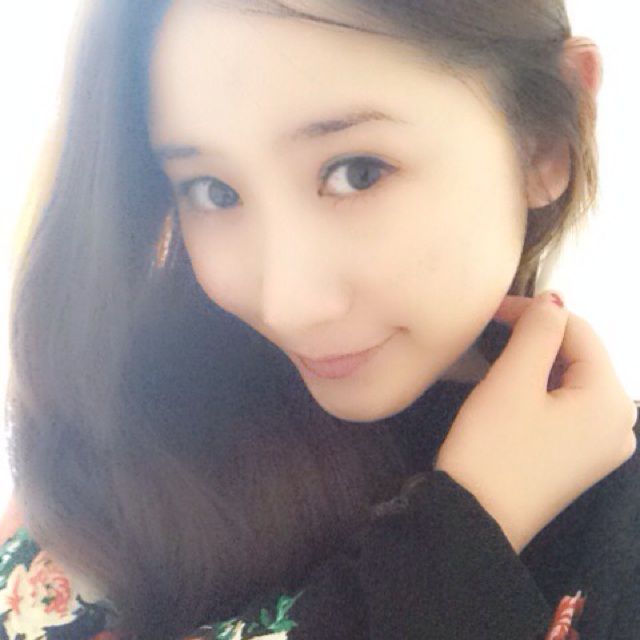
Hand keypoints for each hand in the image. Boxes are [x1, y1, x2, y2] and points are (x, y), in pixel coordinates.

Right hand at [433, 291, 637, 553]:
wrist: (472, 522)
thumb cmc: (493, 448)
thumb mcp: (513, 381)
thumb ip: (538, 331)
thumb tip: (554, 299)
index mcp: (612, 401)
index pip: (580, 331)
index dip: (536, 311)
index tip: (492, 308)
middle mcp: (621, 423)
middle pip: (581, 356)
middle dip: (539, 337)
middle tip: (493, 330)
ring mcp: (602, 446)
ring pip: (573, 381)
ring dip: (539, 361)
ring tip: (499, 355)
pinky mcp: (580, 460)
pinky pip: (569, 408)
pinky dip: (543, 389)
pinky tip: (515, 390)